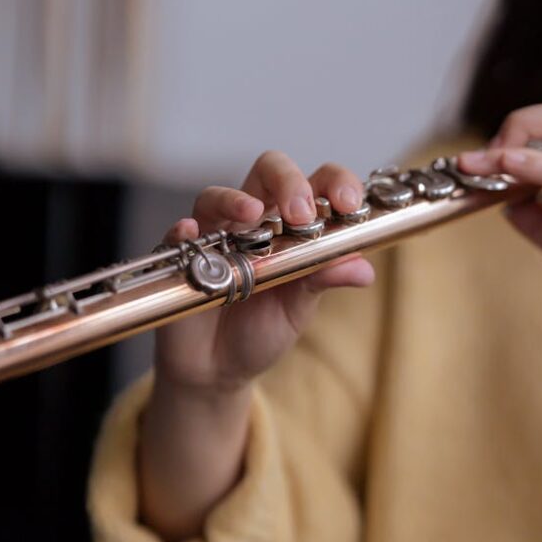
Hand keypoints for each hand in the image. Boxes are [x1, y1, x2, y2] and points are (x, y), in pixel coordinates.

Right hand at [155, 153, 374, 391]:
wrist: (218, 370)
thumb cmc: (261, 331)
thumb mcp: (300, 308)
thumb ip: (324, 280)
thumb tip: (363, 268)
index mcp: (293, 226)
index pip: (318, 184)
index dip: (336, 183)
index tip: (348, 205)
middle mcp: (256, 221)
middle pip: (269, 171)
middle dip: (288, 181)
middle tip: (300, 213)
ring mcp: (216, 234)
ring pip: (219, 196)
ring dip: (235, 199)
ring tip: (252, 214)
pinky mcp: (183, 255)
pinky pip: (178, 234)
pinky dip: (185, 229)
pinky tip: (191, 232)